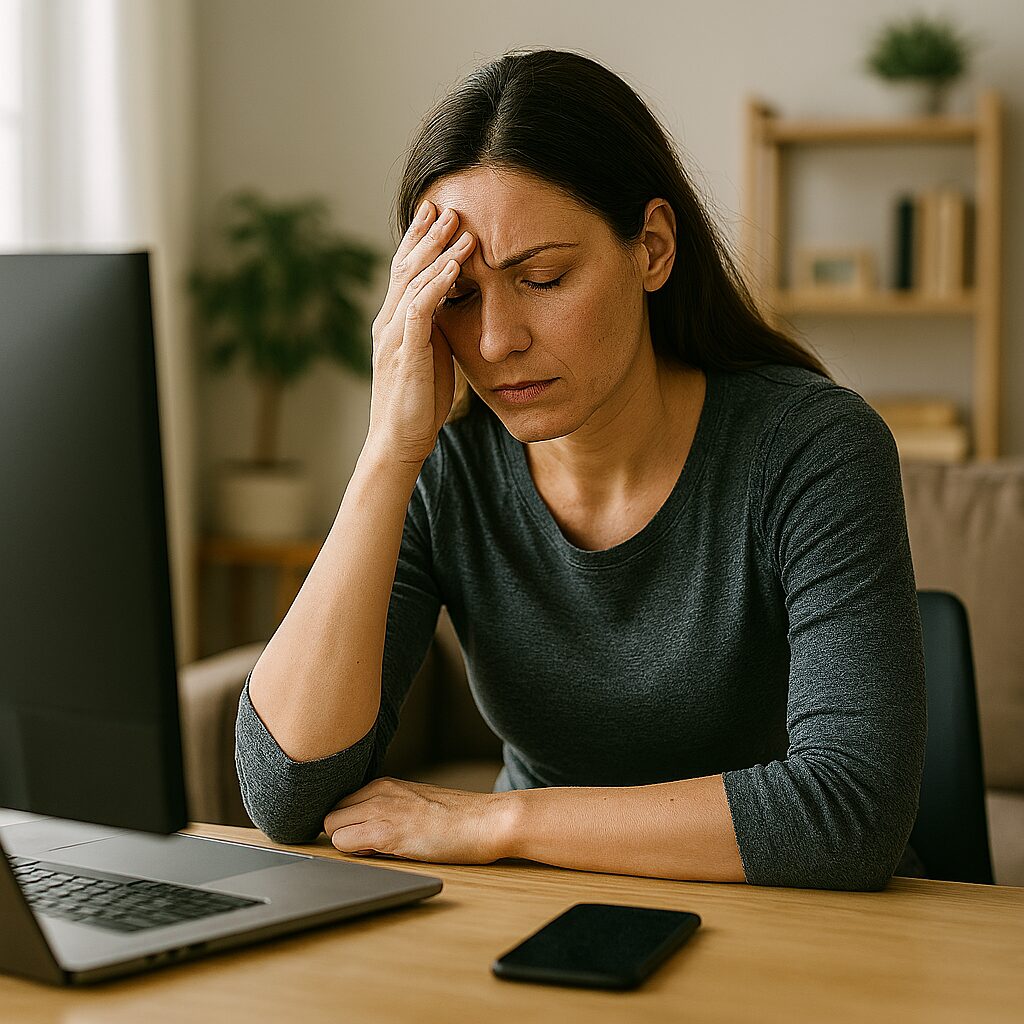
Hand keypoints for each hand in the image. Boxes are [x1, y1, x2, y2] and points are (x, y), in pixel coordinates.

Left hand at [323, 776, 512, 864]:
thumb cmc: (460, 819)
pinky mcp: (386, 831)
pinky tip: (383, 854)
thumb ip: (388, 813)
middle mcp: (378, 791)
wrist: (487, 821)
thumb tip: (364, 836)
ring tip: (380, 852)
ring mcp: (380, 809)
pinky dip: (353, 853)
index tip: (365, 838)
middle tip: (370, 848)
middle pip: (331, 815)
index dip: (349, 825)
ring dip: (348, 845)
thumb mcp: (417, 806)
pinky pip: (343, 843)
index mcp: (385, 784)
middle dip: (343, 835)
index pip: (342, 804)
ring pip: (332, 828)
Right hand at [367, 201, 476, 466]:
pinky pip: (420, 310)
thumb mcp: (429, 356)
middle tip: (447, 205)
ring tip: (460, 228)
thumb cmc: (417, 403)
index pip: (403, 271)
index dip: (418, 240)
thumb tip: (454, 305)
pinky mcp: (405, 353)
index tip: (436, 213)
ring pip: (413, 282)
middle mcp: (387, 323)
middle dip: (427, 235)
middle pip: (405, 267)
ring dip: (438, 252)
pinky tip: (455, 268)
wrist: (399, 441)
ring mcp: (393, 336)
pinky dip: (438, 285)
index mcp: (393, 322)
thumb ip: (435, 328)